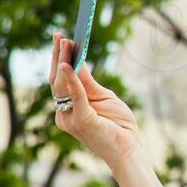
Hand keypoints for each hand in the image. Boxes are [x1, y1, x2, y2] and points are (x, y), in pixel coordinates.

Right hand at [49, 31, 142, 169]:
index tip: (61, 39)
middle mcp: (64, 114)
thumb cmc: (119, 126)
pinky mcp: (81, 121)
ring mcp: (69, 119)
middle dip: (57, 56)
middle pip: (57, 80)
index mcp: (69, 108)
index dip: (59, 59)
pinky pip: (75, 96)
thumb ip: (88, 82)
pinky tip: (68, 64)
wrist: (129, 151)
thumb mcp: (103, 98)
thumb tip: (77, 59)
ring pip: (62, 85)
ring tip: (65, 42)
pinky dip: (72, 80)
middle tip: (59, 35)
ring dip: (63, 61)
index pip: (59, 80)